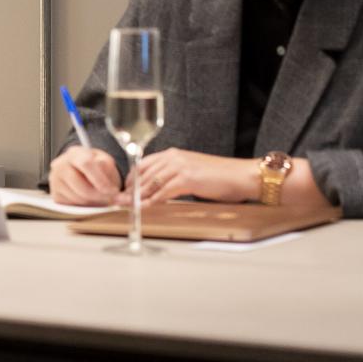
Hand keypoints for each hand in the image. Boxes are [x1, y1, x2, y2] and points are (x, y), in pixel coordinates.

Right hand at [48, 145, 122, 204]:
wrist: (80, 169)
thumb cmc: (95, 166)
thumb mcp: (106, 162)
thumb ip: (111, 175)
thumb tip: (117, 194)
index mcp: (75, 153)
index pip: (86, 164)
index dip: (101, 180)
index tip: (113, 191)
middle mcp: (60, 165)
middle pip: (82, 186)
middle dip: (100, 196)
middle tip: (112, 199)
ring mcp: (55, 180)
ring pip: (78, 198)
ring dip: (94, 202)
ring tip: (102, 197)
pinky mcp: (55, 194)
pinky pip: (73, 205)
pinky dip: (85, 205)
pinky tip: (90, 198)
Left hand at [133, 149, 258, 204]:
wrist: (243, 176)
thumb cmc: (221, 177)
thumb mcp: (192, 173)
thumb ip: (174, 177)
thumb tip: (157, 190)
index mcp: (173, 154)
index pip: (142, 165)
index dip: (131, 179)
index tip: (123, 191)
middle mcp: (173, 157)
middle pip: (142, 173)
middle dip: (129, 189)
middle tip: (119, 201)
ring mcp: (179, 166)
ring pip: (150, 183)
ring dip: (137, 196)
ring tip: (127, 206)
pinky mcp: (187, 178)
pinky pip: (163, 191)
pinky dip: (152, 201)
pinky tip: (145, 208)